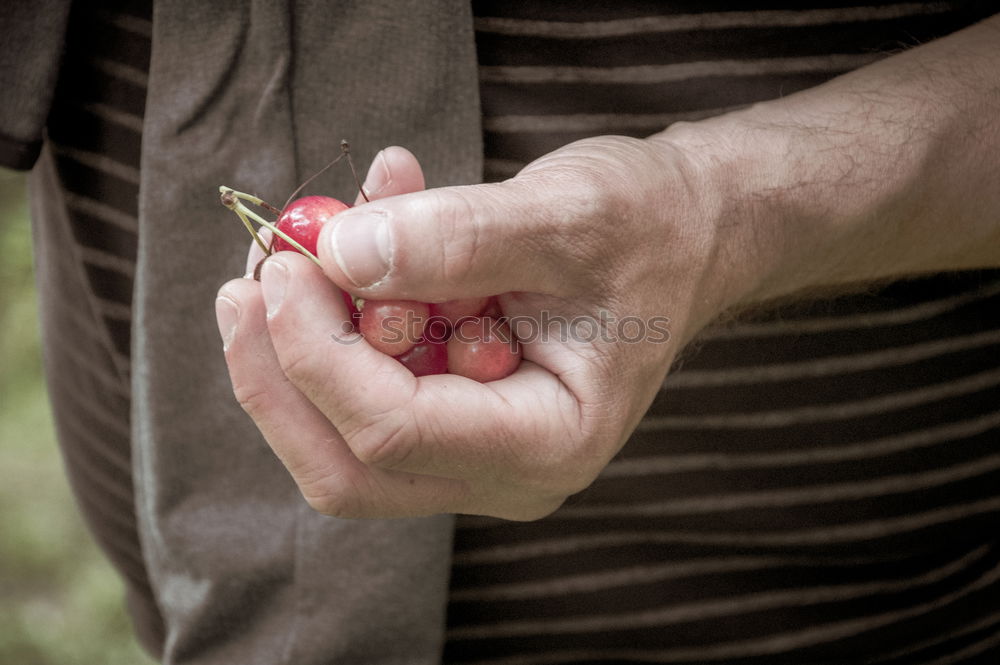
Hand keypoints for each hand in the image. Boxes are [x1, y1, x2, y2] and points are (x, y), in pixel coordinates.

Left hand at [216, 136, 734, 519]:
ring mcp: (473, 449)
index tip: (286, 262)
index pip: (392, 431)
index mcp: (547, 442)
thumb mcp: (568, 217)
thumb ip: (457, 238)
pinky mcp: (451, 411)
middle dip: (280, 371)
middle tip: (253, 274)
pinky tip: (365, 227)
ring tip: (317, 227)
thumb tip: (337, 254)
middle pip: (345, 464)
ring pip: (339, 435)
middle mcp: (503, 470)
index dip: (317, 350)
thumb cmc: (649, 228)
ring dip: (302, 338)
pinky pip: (365, 385)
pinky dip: (342, 316)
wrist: (682, 234)